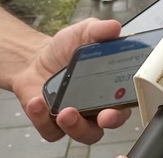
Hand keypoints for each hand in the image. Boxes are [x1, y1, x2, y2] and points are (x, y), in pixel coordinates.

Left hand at [10, 18, 131, 143]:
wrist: (34, 58)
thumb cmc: (65, 49)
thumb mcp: (85, 32)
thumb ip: (100, 30)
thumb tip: (115, 27)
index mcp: (111, 88)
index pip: (126, 103)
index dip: (128, 107)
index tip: (122, 105)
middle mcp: (96, 106)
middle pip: (110, 124)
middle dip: (108, 122)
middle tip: (103, 116)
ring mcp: (74, 117)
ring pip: (83, 134)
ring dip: (76, 127)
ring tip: (65, 112)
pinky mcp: (50, 123)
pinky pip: (50, 131)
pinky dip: (42, 120)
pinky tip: (38, 102)